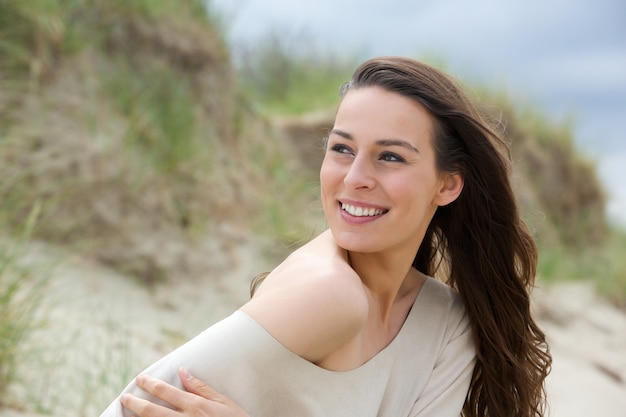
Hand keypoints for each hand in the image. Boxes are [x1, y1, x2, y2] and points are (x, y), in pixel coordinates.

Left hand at [121, 368, 250, 416]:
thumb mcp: (223, 402)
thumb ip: (201, 387)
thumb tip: (183, 371)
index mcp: (195, 405)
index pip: (166, 392)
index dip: (150, 384)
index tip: (140, 379)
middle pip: (152, 411)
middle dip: (135, 403)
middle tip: (124, 397)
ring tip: (126, 414)